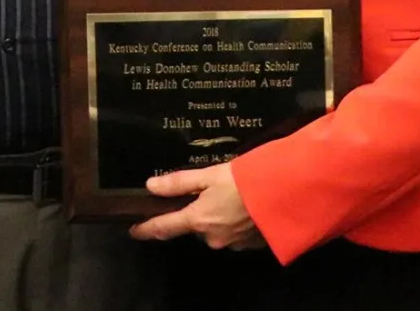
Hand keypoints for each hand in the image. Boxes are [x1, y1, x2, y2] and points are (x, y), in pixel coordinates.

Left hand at [128, 163, 263, 250]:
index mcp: (198, 219)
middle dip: (198, 214)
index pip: (165, 227)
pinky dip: (236, 223)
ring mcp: (232, 243)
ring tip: (233, 198)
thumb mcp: (210, 175)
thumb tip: (150, 187)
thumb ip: (180, 182)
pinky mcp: (251, 245)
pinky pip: (234, 234)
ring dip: (218, 218)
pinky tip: (247, 208)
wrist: (285, 194)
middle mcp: (212, 237)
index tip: (134, 230)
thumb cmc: (245, 180)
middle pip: (195, 227)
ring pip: (216, 231)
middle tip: (211, 193)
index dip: (147, 228)